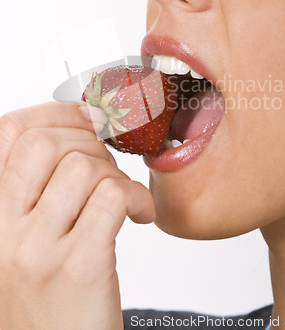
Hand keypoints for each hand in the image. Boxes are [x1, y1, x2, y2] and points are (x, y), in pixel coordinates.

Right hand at [0, 102, 154, 329]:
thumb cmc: (50, 302)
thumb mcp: (28, 241)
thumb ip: (40, 191)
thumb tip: (79, 133)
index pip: (10, 134)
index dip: (55, 114)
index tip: (87, 118)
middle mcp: (8, 231)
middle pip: (46, 143)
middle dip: (90, 143)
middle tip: (108, 167)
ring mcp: (40, 249)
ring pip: (84, 167)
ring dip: (116, 175)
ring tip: (123, 197)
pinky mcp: (80, 267)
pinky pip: (112, 198)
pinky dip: (136, 198)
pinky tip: (139, 216)